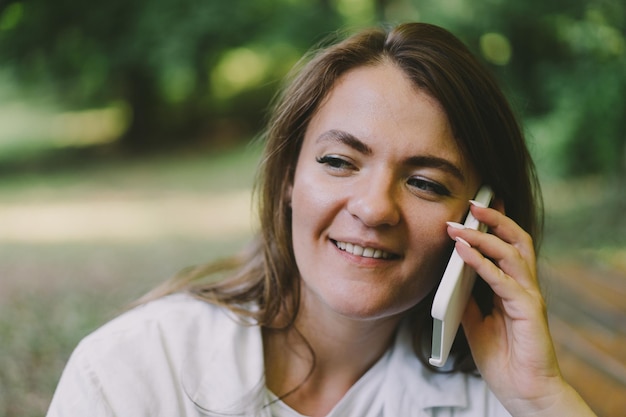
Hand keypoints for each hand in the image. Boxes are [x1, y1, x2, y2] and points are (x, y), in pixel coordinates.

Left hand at [446, 201, 596, 416]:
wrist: (523, 391)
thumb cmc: (502, 358)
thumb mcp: (474, 322)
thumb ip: (466, 299)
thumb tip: (447, 277)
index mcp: (514, 287)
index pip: (507, 246)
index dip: (495, 224)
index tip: (477, 205)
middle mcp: (525, 286)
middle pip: (516, 240)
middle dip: (495, 218)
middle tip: (472, 202)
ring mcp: (529, 296)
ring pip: (511, 254)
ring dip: (483, 236)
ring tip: (458, 225)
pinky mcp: (528, 310)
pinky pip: (502, 280)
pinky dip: (481, 263)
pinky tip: (463, 251)